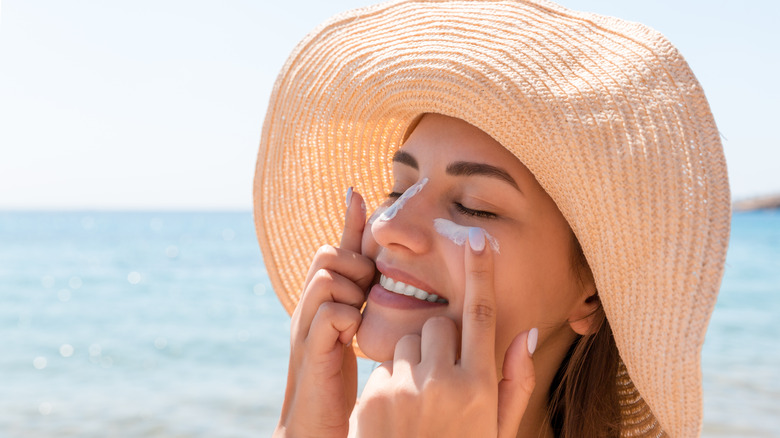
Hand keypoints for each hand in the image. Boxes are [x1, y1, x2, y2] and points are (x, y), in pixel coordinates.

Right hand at [274, 188, 374, 437]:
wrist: (315, 427)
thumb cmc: (339, 382)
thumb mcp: (355, 335)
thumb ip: (365, 304)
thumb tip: (382, 277)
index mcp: (324, 301)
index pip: (336, 250)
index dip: (348, 222)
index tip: (359, 191)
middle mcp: (309, 307)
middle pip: (327, 254)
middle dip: (353, 264)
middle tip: (367, 292)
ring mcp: (306, 327)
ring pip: (326, 276)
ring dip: (351, 289)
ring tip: (360, 313)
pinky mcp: (310, 350)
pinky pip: (329, 313)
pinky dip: (346, 317)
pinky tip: (353, 336)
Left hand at [355, 227, 536, 437]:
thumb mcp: (497, 429)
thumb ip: (515, 382)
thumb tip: (526, 332)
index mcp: (480, 388)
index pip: (482, 316)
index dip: (480, 273)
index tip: (476, 239)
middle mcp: (444, 383)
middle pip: (439, 325)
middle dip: (440, 341)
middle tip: (441, 378)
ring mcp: (405, 389)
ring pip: (408, 342)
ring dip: (414, 362)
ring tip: (418, 404)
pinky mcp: (373, 397)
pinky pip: (384, 367)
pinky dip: (392, 382)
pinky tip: (397, 417)